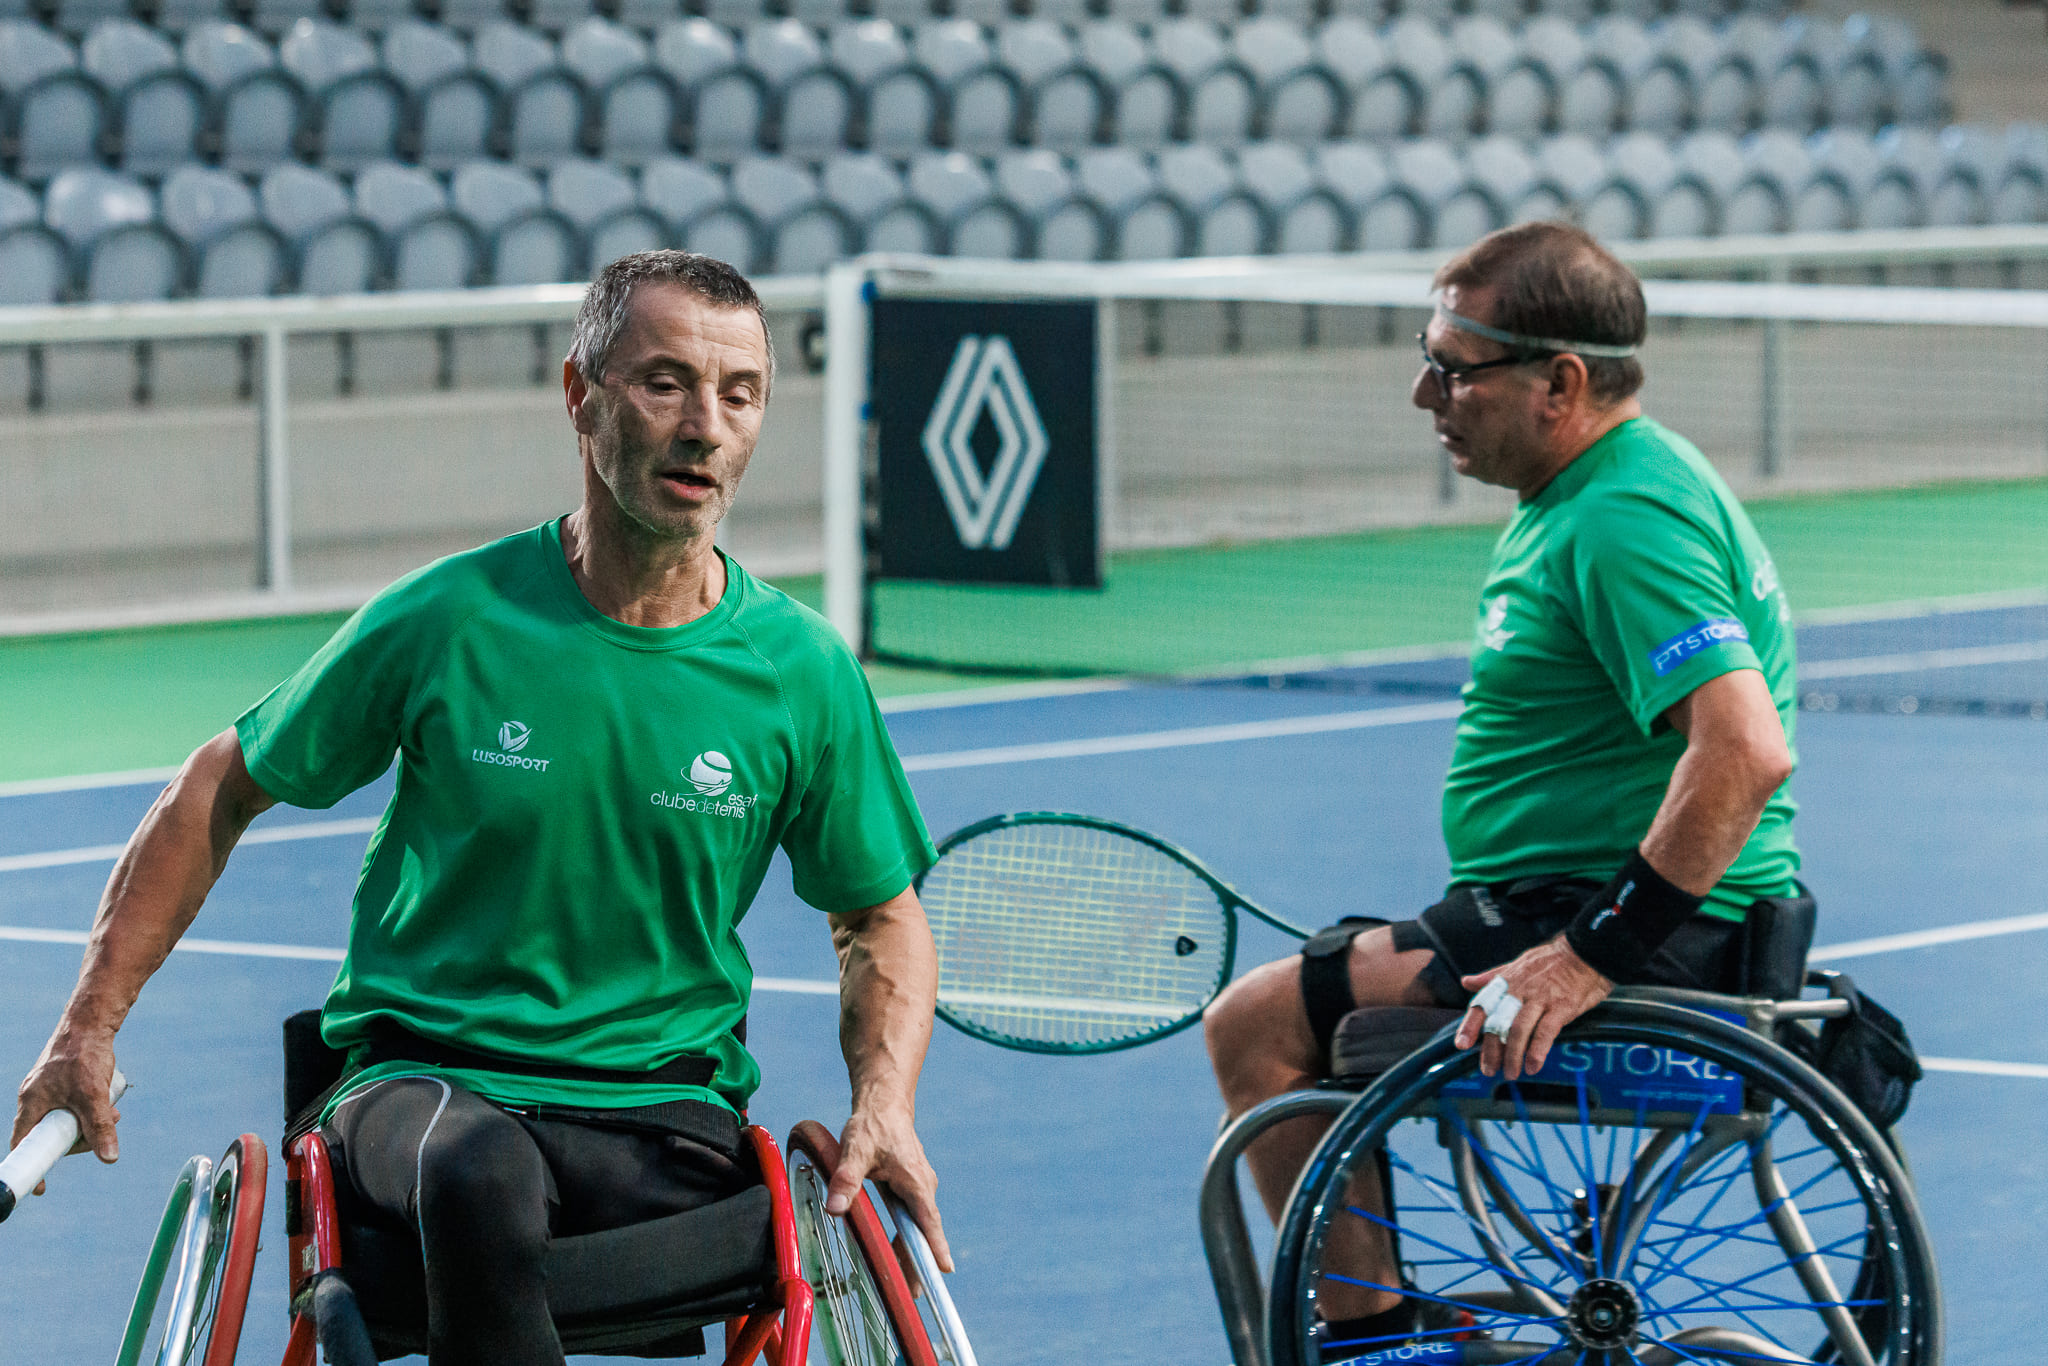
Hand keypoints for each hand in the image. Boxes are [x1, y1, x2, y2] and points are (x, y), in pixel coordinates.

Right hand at [12, 1028, 120, 1195]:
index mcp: (31, 1104)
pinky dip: (89, 1109)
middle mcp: (34, 1098)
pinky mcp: (60, 1082)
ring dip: (89, 1122)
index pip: (24, 1144)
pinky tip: (109, 1103)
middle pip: (50, 1134)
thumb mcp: (94, 1096)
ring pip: (65, 1119)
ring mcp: (46, 1089)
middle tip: (102, 1135)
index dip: (34, 1166)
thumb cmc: (84, 1055)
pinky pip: (71, 1105)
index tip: (42, 1188)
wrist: (91, 1022)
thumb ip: (100, 1127)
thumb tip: (109, 1158)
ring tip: (114, 1113)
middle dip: (78, 1138)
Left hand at [829, 1105, 952, 1272]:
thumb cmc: (873, 1125)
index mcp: (915, 1180)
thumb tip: (835, 1208)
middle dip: (921, 1261)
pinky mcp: (910, 1187)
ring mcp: (918, 1187)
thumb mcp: (855, 1150)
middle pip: (924, 1230)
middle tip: (915, 1294)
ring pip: (917, 1226)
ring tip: (908, 1285)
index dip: (935, 1246)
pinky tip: (898, 1253)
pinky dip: (906, 1237)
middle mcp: (922, 1186)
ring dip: (912, 1251)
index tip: (944, 1270)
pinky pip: (911, 1218)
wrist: (884, 1104)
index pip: (928, 1219)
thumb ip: (846, 1179)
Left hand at [1455, 937, 1611, 1081]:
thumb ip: (1492, 977)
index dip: (1470, 1025)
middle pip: (1498, 1023)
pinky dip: (1537, 1051)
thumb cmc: (1552, 961)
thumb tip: (1467, 982)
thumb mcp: (1517, 964)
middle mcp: (1520, 990)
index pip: (1483, 1004)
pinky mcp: (1562, 1007)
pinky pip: (1545, 1032)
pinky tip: (1533, 1066)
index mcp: (1507, 981)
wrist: (1585, 952)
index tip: (1461, 1044)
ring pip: (1518, 1030)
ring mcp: (1541, 999)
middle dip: (1491, 1050)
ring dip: (1513, 1056)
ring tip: (1511, 1073)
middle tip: (1488, 1069)